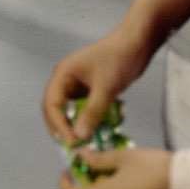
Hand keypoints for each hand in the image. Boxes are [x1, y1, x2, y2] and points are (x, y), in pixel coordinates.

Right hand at [43, 28, 153, 144]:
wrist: (137, 43)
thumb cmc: (118, 59)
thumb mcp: (106, 88)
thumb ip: (92, 112)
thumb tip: (79, 136)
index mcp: (63, 75)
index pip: (52, 104)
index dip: (58, 125)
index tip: (72, 142)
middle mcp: (66, 80)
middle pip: (56, 109)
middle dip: (64, 127)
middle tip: (76, 145)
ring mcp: (78, 85)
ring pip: (71, 110)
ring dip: (77, 125)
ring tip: (87, 141)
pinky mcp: (90, 89)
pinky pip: (84, 108)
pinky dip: (90, 119)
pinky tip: (100, 128)